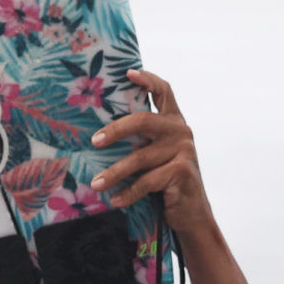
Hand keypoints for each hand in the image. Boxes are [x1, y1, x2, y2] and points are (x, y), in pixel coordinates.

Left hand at [91, 68, 209, 234]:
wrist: (190, 211)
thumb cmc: (162, 180)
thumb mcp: (152, 154)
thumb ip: (139, 139)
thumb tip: (93, 134)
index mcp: (172, 121)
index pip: (164, 91)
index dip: (148, 80)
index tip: (128, 72)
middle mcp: (180, 131)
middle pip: (143, 120)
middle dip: (115, 130)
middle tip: (94, 141)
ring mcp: (184, 150)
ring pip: (140, 157)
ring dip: (114, 172)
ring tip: (96, 184)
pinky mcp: (183, 172)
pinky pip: (148, 181)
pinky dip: (128, 192)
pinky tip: (115, 200)